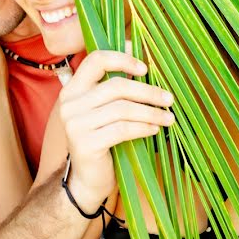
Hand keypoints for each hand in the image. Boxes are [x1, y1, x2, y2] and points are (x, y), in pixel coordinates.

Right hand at [57, 50, 174, 210]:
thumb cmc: (101, 141)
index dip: (122, 58)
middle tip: (168, 98)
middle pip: (115, 86)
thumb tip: (146, 69)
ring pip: (122, 108)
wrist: (87, 180)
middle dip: (147, 91)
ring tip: (168, 117)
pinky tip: (155, 129)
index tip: (145, 67)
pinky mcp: (86, 144)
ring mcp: (75, 124)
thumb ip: (114, 91)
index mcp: (72, 90)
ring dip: (151, 112)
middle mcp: (69, 104)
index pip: (95, 60)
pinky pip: (122, 129)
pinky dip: (143, 127)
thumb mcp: (103, 111)